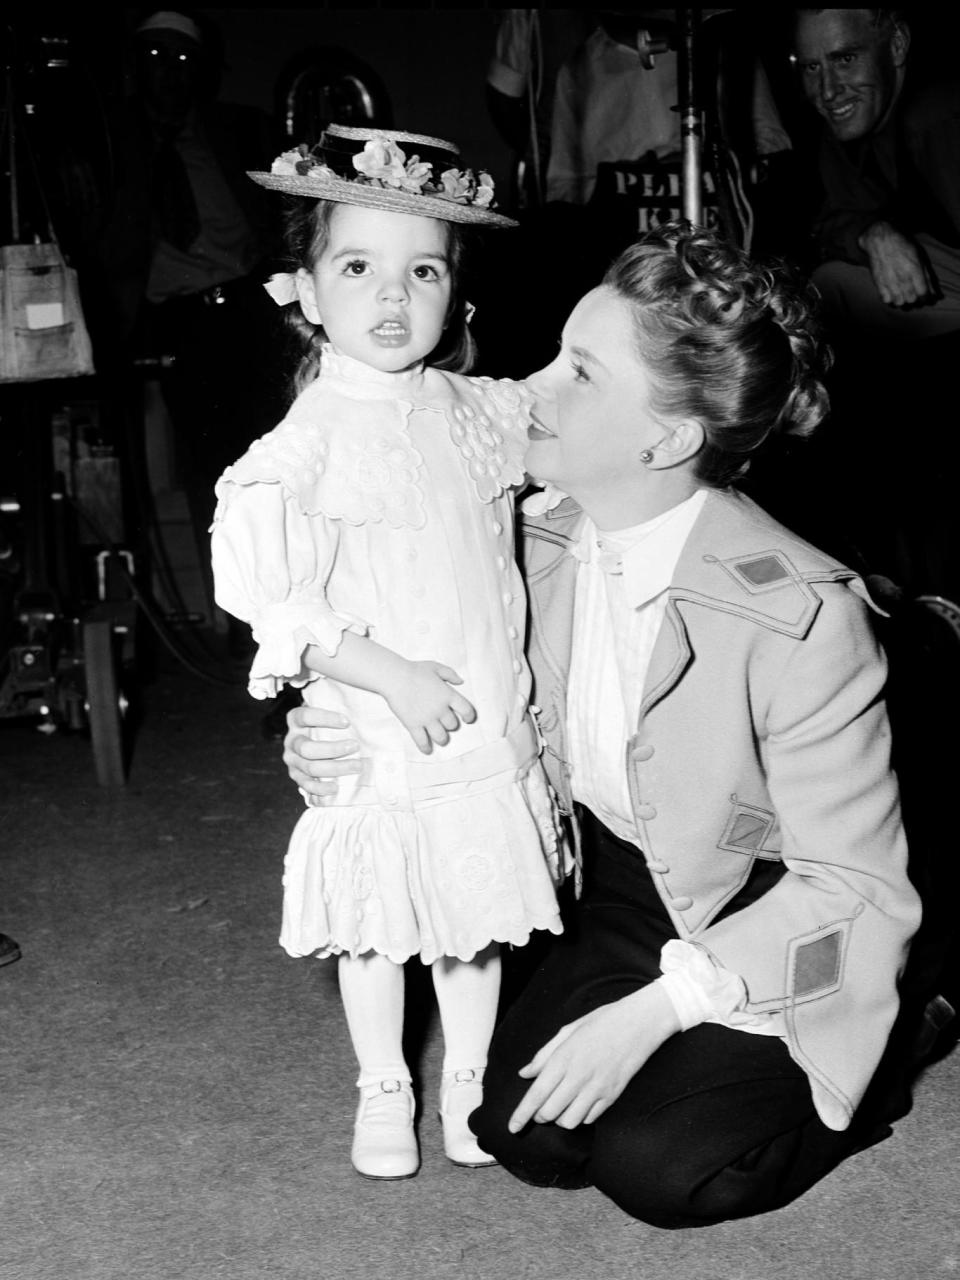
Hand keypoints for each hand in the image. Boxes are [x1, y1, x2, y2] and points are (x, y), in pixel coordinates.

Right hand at [282, 705, 363, 799]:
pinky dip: (321, 788)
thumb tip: (368, 696)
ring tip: (357, 766)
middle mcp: (291, 740)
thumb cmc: (328, 724)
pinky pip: (306, 785)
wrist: (315, 741)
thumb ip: (338, 704)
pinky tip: (336, 788)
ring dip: (335, 768)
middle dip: (333, 749)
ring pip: (310, 767)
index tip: (347, 722)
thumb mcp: (329, 710)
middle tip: (356, 747)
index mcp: (295, 720)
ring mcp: (292, 760)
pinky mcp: (297, 776)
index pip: (305, 716)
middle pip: (307, 748)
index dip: (325, 718)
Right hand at [385, 661, 476, 754]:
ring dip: (442, 738)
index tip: (467, 719)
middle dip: (450, 725)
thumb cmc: (414, 670)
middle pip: (452, 725)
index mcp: (448, 695)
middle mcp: (440, 709)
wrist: (395, 677)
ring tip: (439, 738)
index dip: (469, 716)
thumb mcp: (435, 667)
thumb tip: (460, 681)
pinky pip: (422, 741)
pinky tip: (427, 750)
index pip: (466, 710)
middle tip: (444, 724)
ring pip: (441, 737)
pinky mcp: (414, 725)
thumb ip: (450, 673)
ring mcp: (427, 718)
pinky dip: (425, 747)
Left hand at [508, 983, 680, 1132]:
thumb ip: (544, 1054)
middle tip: (539, 1108)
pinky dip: (579, 1117)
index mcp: (563, 1058)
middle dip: (539, 1116)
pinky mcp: (612, 1096)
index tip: (512, 1128)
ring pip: (568, 1121)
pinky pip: (589, 1119)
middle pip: (549, 1113)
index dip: (521, 1115)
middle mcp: (578, 1077)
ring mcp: (597, 1088)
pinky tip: (579, 1104)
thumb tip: (525, 1074)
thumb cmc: (601, 1022)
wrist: (639, 1023)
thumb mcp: (568, 1030)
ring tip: (560, 1106)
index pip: (536, 1095)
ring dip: (559, 1119)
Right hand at [859, 221, 935, 306]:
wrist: (882, 240)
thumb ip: (925, 272)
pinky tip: (892, 294)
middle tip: (914, 295)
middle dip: (914, 299)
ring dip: (902, 300)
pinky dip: (890, 299)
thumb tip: (930, 287)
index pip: (923, 292)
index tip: (925, 297)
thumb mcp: (919, 255)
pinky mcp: (879, 283)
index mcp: (914, 270)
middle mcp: (902, 277)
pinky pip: (886, 300)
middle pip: (911, 299)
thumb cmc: (902, 245)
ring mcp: (890, 281)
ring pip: (899, 302)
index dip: (925, 297)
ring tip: (903, 295)